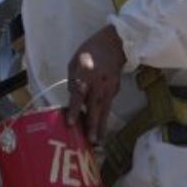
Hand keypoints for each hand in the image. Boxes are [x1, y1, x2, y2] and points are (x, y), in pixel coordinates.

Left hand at [66, 25, 126, 143]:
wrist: (114, 44)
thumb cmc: (90, 52)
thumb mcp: (74, 61)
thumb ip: (73, 80)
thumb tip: (73, 98)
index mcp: (86, 73)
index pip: (79, 94)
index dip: (75, 109)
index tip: (71, 123)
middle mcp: (99, 82)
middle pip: (95, 106)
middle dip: (92, 124)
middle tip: (91, 141)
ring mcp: (109, 87)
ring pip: (105, 110)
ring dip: (102, 126)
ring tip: (98, 141)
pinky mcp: (115, 90)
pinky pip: (108, 106)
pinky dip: (104, 117)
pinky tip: (101, 128)